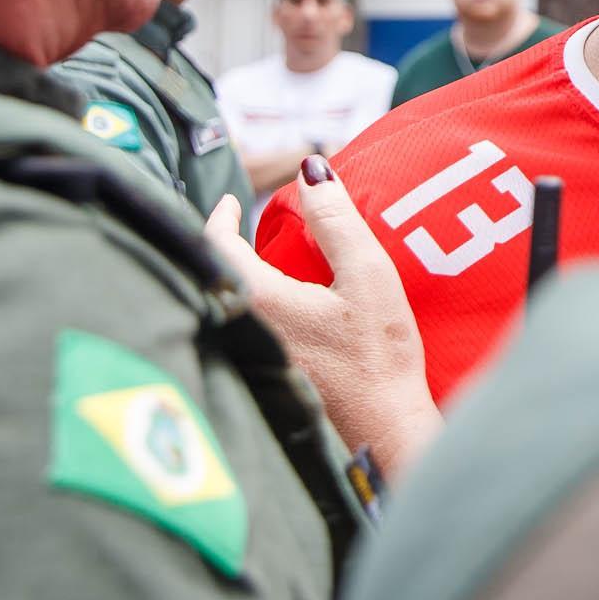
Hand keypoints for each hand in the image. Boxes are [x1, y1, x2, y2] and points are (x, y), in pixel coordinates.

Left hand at [205, 162, 440, 481]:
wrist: (382, 430)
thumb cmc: (379, 356)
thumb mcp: (367, 274)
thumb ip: (336, 218)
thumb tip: (309, 168)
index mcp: (257, 299)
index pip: (216, 244)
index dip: (223, 216)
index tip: (235, 200)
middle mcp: (242, 329)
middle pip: (219, 275)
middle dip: (230, 245)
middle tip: (250, 223)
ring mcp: (252, 356)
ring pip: (232, 302)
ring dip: (243, 275)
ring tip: (269, 256)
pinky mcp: (268, 375)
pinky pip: (248, 325)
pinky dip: (257, 302)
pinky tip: (287, 303)